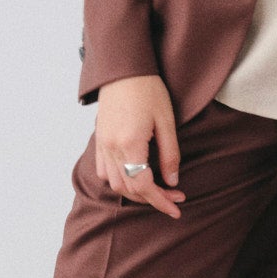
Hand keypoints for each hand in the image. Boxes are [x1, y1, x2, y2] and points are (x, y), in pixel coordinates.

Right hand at [93, 75, 182, 216]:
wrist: (123, 69)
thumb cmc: (148, 89)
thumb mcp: (167, 121)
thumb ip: (169, 154)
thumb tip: (172, 181)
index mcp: (130, 144)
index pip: (144, 186)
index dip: (161, 201)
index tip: (177, 208)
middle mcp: (112, 148)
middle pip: (130, 189)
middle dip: (153, 199)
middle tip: (175, 197)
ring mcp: (102, 145)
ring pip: (115, 183)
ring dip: (136, 192)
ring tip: (157, 189)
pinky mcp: (99, 140)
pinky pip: (104, 171)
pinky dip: (120, 180)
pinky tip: (135, 176)